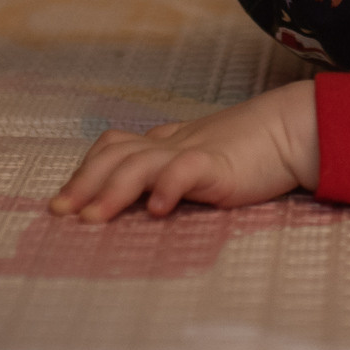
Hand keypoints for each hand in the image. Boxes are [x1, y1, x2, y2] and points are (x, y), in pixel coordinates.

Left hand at [48, 80, 318, 222]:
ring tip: (92, 219)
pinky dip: (167, 187)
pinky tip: (158, 210)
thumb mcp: (199, 161)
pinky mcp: (218, 165)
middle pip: (113, 154)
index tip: (61, 201)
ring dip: (111, 191)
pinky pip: (186, 170)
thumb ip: (171, 173)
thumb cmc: (248, 152)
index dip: (84, 171)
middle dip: (82, 183)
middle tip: (60, 212)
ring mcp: (192, 152)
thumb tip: (146, 199)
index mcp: (163, 144)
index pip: (112, 148)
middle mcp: (169, 145)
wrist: (289, 129)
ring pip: (138, 163)